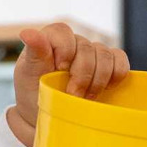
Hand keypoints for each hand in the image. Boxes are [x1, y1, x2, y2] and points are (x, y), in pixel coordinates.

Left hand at [7, 22, 130, 146]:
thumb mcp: (27, 75)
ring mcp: (91, 53)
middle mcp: (73, 43)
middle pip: (87, 48)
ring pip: (105, 55)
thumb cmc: (33, 93)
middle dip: (82, 75)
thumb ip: (33, 52)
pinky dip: (116, 74)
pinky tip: (105, 89)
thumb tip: (26, 32)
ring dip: (97, 80)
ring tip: (85, 98)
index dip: (66, 50)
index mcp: (51, 40)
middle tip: (72, 95)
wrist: (45, 115)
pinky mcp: (107, 64)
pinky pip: (120, 60)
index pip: (63, 32)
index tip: (60, 70)